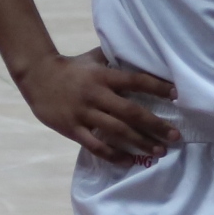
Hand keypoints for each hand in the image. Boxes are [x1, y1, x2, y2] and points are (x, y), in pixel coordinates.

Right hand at [17, 48, 178, 161]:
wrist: (37, 77)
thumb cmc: (71, 68)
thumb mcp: (93, 58)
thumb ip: (114, 58)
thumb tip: (140, 52)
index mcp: (103, 76)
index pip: (135, 81)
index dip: (157, 87)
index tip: (176, 95)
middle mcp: (96, 95)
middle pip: (130, 112)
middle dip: (155, 125)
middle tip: (175, 136)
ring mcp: (84, 113)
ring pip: (116, 131)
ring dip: (140, 143)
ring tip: (159, 151)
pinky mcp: (72, 129)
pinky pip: (96, 146)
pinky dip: (113, 155)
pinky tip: (129, 161)